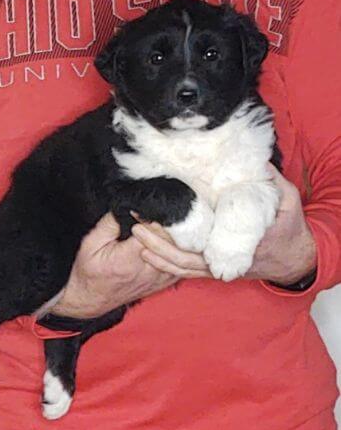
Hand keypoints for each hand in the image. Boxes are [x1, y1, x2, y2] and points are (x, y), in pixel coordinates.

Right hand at [51, 213, 177, 318]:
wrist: (92, 298)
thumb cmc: (90, 271)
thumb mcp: (91, 243)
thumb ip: (109, 223)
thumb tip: (126, 207)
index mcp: (129, 260)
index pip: (153, 233)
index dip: (150, 218)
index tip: (142, 211)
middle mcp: (147, 271)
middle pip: (169, 242)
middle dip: (164, 225)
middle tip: (156, 215)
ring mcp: (158, 279)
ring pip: (178, 254)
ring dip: (173, 238)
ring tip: (164, 227)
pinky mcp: (163, 283)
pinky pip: (180, 265)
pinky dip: (177, 252)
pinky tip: (169, 243)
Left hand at [132, 166, 316, 284]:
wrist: (294, 257)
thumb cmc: (289, 227)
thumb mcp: (287, 199)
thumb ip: (271, 179)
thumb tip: (253, 157)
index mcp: (244, 240)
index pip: (208, 236)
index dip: (183, 228)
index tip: (163, 213)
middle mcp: (228, 258)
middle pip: (187, 256)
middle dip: (160, 242)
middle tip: (137, 223)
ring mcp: (220, 266)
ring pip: (183, 267)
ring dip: (158, 253)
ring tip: (136, 235)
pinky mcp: (215, 270)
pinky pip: (186, 272)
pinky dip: (166, 265)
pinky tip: (148, 253)